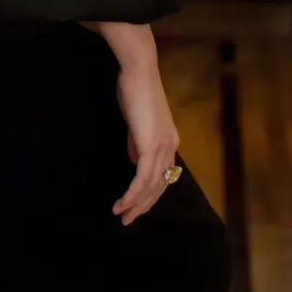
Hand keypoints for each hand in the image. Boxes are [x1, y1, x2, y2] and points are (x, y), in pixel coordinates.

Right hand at [113, 61, 179, 225]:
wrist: (139, 72)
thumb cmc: (135, 90)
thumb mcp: (138, 121)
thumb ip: (138, 142)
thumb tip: (135, 160)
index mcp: (169, 142)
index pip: (163, 176)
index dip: (150, 194)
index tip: (135, 206)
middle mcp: (170, 148)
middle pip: (159, 186)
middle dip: (143, 205)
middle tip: (127, 219)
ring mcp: (163, 147)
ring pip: (152, 186)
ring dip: (135, 204)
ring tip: (121, 215)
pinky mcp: (151, 146)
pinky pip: (143, 178)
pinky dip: (133, 193)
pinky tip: (123, 202)